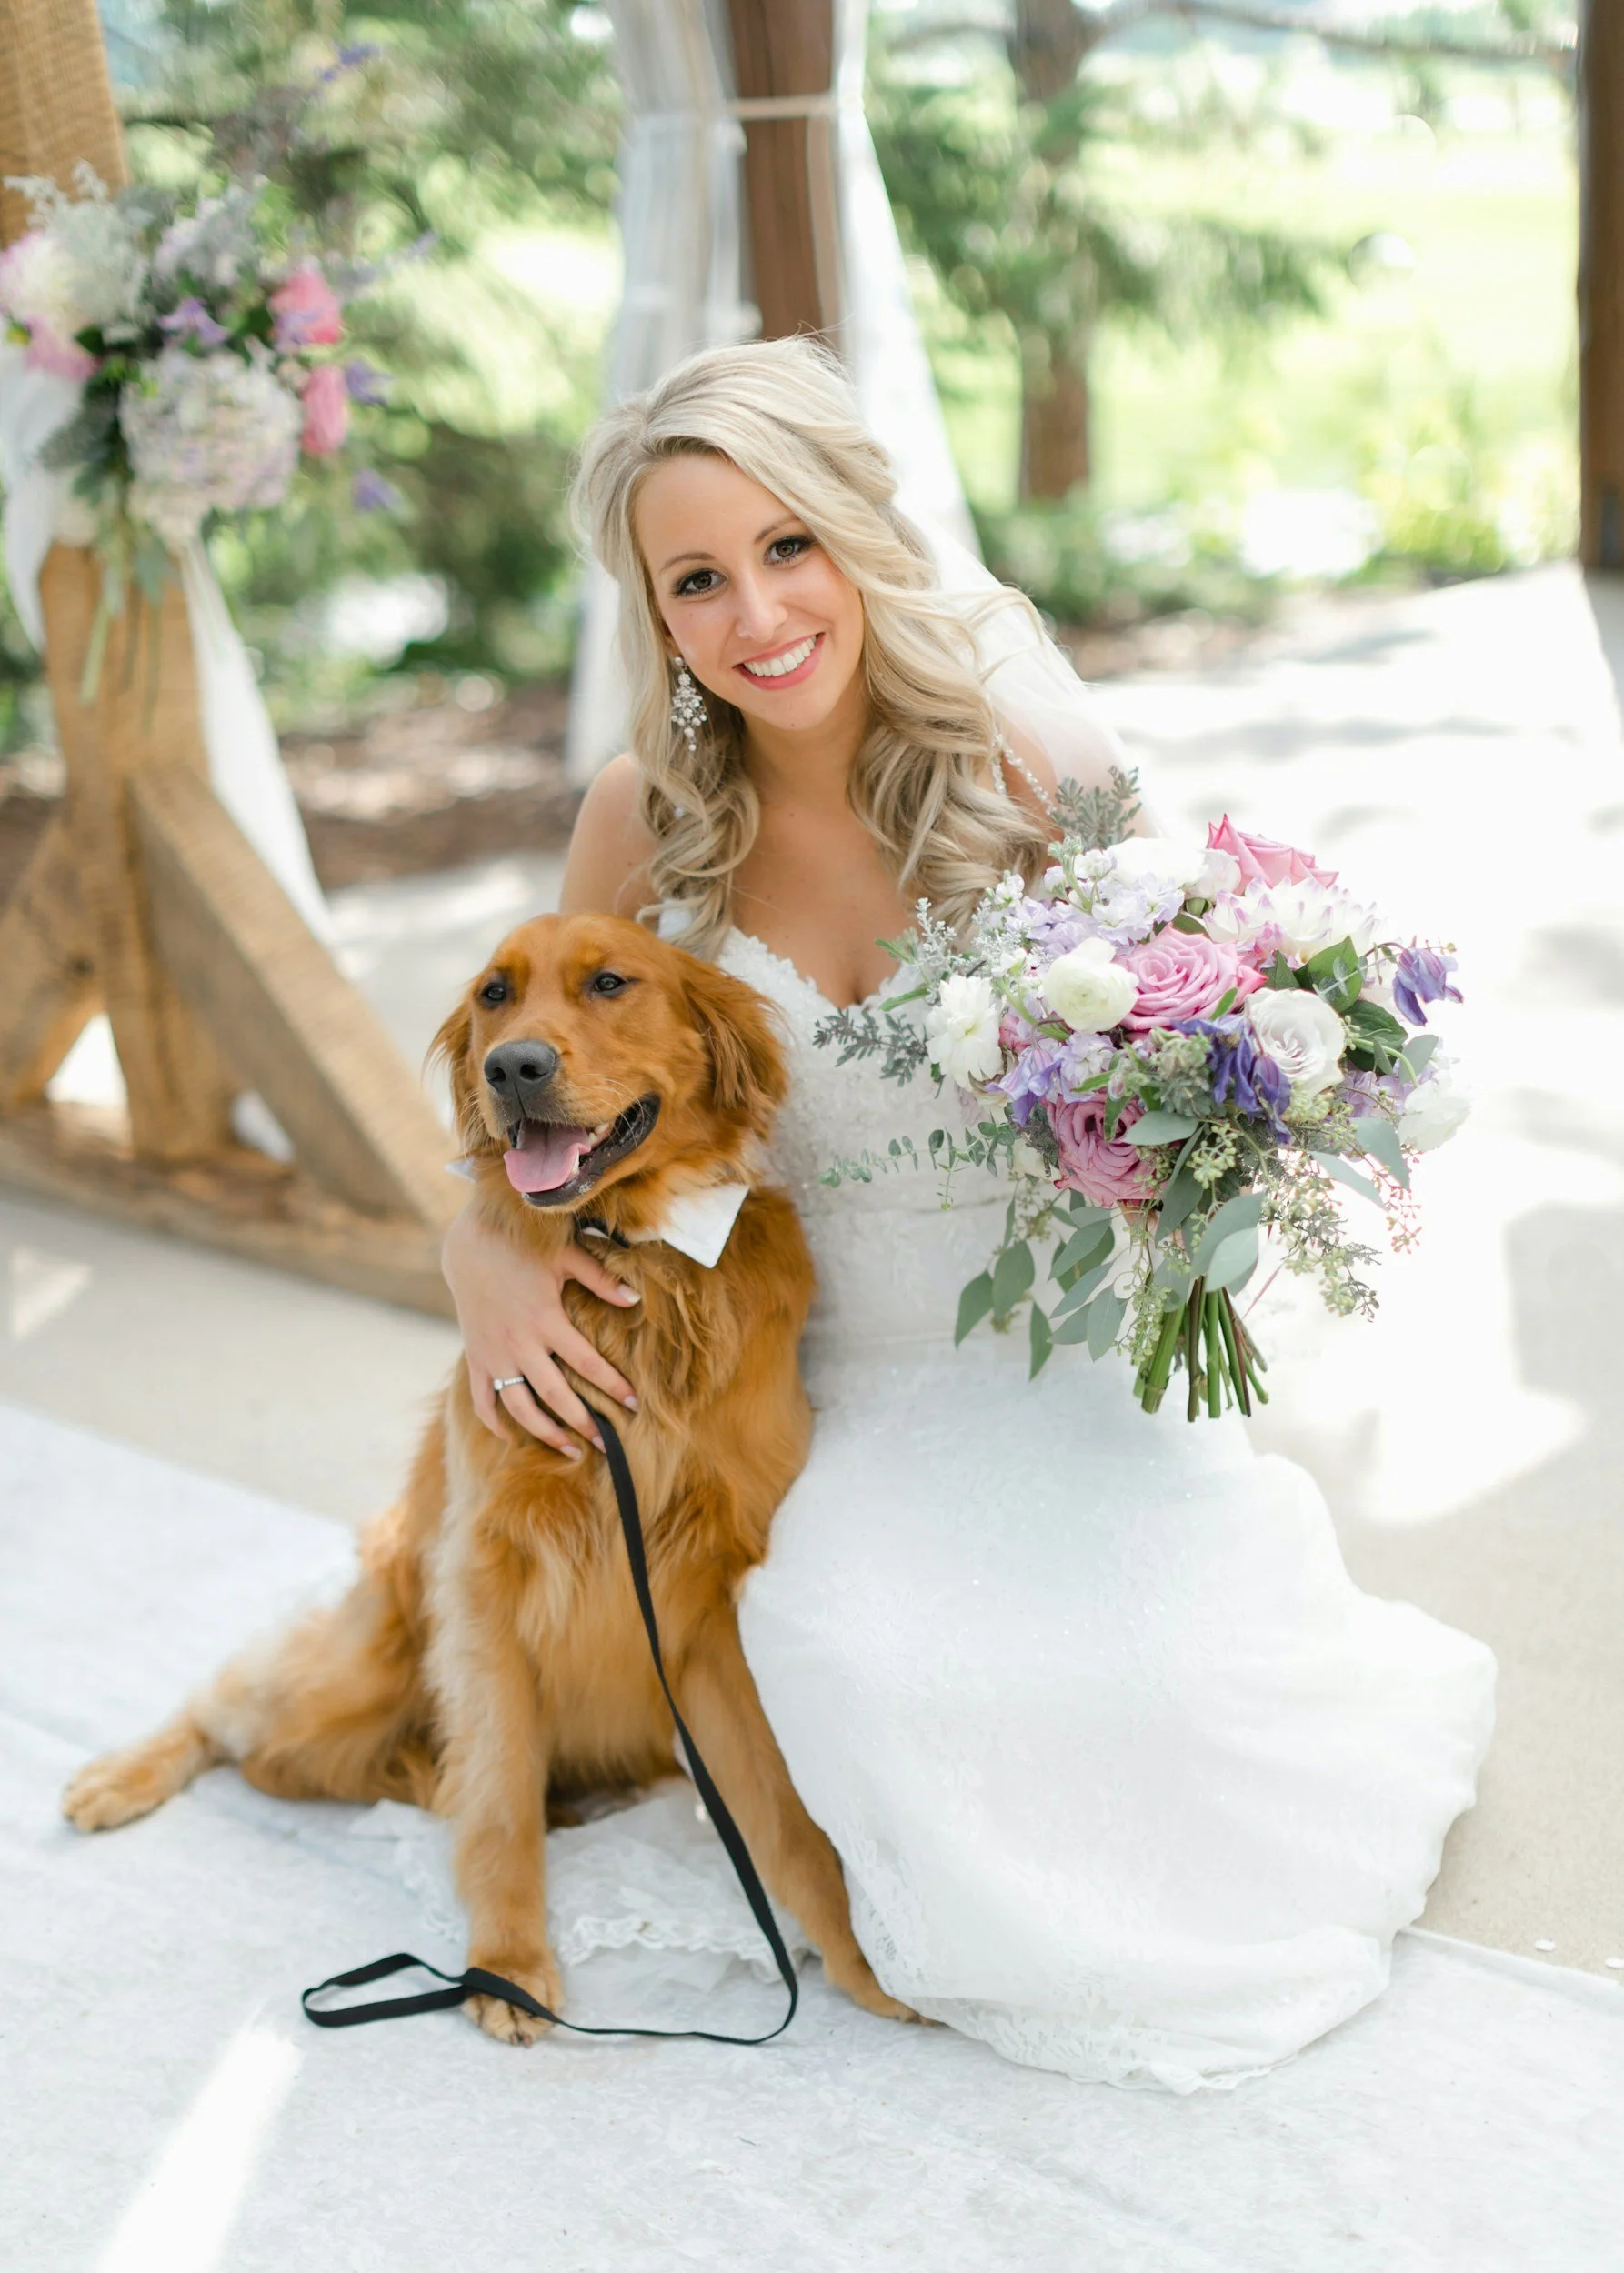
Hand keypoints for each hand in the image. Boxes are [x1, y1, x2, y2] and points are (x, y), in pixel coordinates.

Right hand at [441, 1205, 639, 1456]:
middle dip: (584, 1422)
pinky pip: (483, 1400)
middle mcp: (520, 1344)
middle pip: (555, 1395)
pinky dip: (495, 1422)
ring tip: (571, 1451)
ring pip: (519, 1407)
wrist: (470, 1245)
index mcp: (546, 1319)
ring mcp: (495, 1355)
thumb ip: (601, 1279)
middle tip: (608, 1445)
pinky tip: (512, 1437)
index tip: (635, 1404)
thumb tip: (636, 1298)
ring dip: (545, 1433)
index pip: (587, 1362)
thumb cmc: (524, 1248)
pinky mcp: (477, 1358)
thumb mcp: (566, 1257)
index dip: (613, 1384)